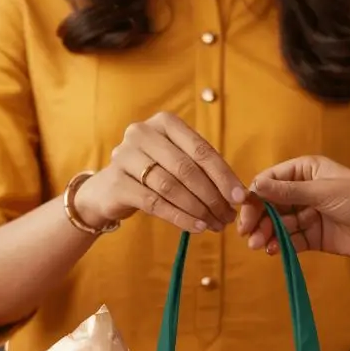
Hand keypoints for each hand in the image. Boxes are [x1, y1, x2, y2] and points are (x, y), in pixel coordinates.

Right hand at [76, 112, 246, 233]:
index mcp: (165, 123)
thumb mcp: (177, 164)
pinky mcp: (117, 182)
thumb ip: (203, 171)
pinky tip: (196, 227)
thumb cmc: (152, 175)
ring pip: (171, 187)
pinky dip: (179, 217)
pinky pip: (155, 203)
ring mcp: (126, 156)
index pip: (201, 150)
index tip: (240, 198)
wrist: (108, 190)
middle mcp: (143, 133)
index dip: (223, 176)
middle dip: (212, 196)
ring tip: (214, 225)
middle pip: (187, 169)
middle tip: (227, 217)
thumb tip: (238, 195)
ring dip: (198, 209)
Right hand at [238, 156, 349, 258]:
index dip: (255, 196)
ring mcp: (308, 215)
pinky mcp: (314, 237)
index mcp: (306, 171)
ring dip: (266, 234)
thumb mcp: (324, 192)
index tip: (244, 211)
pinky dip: (280, 245)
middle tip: (246, 234)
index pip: (271, 181)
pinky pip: (291, 240)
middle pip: (271, 204)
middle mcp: (304, 191)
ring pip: (279, 224)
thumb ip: (289, 192)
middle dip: (258, 219)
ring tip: (257, 245)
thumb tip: (257, 186)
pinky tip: (272, 250)